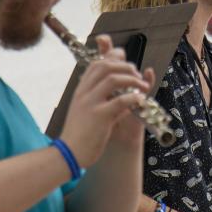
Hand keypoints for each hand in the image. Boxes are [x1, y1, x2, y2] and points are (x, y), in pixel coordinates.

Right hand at [60, 35, 151, 167]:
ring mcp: (91, 103)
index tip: (126, 62)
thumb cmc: (79, 134)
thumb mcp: (84, 110)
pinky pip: (120, 101)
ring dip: (132, 80)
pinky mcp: (100, 116)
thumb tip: (119, 91)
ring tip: (143, 87)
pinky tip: (141, 100)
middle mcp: (84, 93)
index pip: (97, 63)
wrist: (69, 153)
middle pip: (106, 66)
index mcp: (81, 90)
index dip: (114, 58)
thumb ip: (98, 98)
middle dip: (126, 66)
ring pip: (114, 79)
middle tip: (137, 75)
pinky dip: (133, 98)